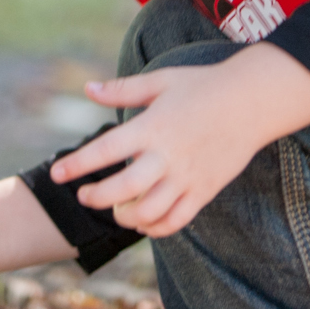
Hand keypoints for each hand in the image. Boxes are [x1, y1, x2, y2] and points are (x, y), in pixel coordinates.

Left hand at [48, 46, 309, 237]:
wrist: (253, 101)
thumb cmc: (202, 86)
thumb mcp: (160, 80)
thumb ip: (121, 89)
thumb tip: (86, 89)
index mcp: (152, 126)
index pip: (106, 150)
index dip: (77, 164)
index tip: (56, 174)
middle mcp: (168, 156)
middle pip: (122, 189)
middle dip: (96, 198)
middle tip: (84, 196)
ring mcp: (187, 177)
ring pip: (148, 212)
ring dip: (125, 217)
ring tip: (116, 209)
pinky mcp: (205, 191)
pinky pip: (176, 221)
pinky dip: (155, 228)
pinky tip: (143, 220)